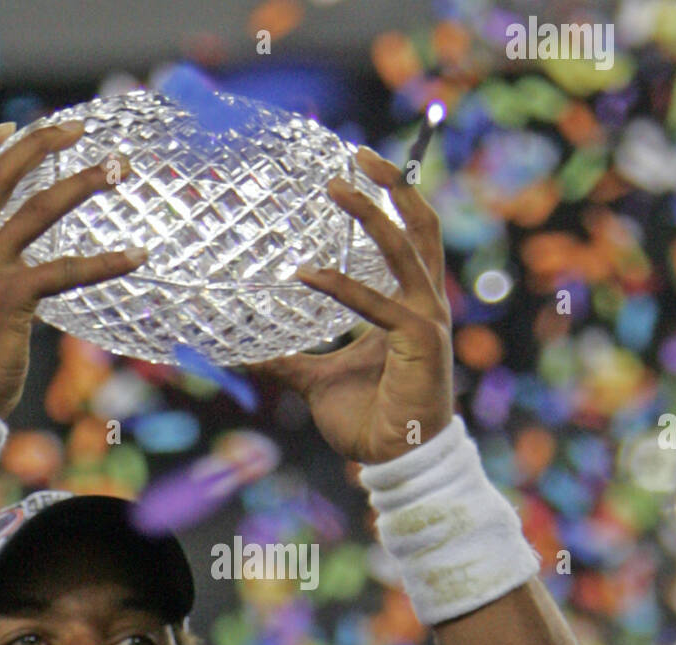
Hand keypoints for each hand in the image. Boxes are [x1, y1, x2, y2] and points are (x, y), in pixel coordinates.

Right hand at [0, 122, 145, 417]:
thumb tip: (12, 267)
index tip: (10, 127)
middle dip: (39, 142)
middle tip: (77, 127)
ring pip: (39, 208)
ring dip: (83, 181)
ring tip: (118, 169)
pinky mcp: (12, 297)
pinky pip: (67, 270)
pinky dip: (107, 262)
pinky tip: (137, 256)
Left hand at [247, 146, 454, 464]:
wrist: (395, 460)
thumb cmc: (367, 422)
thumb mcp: (317, 380)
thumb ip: (290, 359)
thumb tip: (249, 351)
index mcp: (407, 307)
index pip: (407, 240)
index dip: (389, 202)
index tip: (357, 169)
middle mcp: (423, 306)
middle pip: (420, 227)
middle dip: (394, 185)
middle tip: (359, 152)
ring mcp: (426, 321)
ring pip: (405, 250)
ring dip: (373, 213)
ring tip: (338, 185)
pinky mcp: (420, 342)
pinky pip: (379, 305)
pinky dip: (342, 287)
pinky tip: (307, 273)